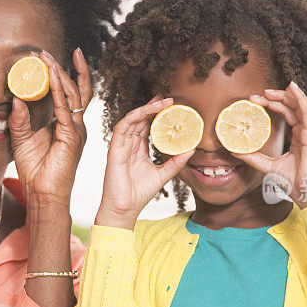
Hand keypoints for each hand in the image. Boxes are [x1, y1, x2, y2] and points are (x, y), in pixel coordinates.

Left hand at [9, 48, 89, 207]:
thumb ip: (20, 119)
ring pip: (71, 94)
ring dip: (58, 73)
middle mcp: (75, 124)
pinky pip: (65, 108)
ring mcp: (76, 129)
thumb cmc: (36, 171)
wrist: (43, 195)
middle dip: (62, 67)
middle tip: (44, 51)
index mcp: (66, 124)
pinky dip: (57, 90)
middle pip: (75, 88)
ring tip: (45, 57)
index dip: (60, 74)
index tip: (46, 57)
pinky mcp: (72, 136)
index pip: (68, 93)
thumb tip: (15, 98)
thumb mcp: (22, 140)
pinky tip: (50, 76)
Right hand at [95, 97, 193, 228]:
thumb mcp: (163, 174)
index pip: (148, 126)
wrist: (125, 208)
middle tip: (169, 99)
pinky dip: (133, 117)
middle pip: (141, 119)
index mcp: (139, 149)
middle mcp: (129, 144)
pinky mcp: (114, 149)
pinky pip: (122, 127)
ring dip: (146, 108)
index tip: (172, 106)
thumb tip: (192, 149)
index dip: (158, 114)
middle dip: (154, 107)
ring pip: (132, 119)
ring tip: (162, 102)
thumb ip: (176, 162)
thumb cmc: (140, 193)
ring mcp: (121, 145)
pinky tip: (145, 111)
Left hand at [233, 81, 306, 207]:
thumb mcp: (268, 166)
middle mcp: (305, 132)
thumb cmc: (294, 181)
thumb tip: (234, 152)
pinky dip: (300, 97)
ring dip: (284, 95)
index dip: (271, 105)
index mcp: (298, 137)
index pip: (286, 114)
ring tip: (267, 90)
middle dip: (274, 98)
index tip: (254, 102)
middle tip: (256, 95)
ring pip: (298, 105)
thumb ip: (253, 158)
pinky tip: (292, 88)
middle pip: (291, 107)